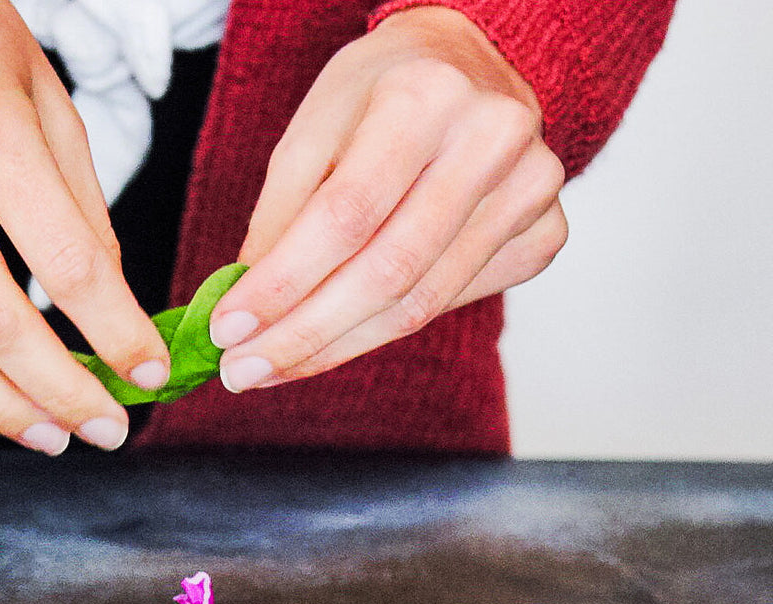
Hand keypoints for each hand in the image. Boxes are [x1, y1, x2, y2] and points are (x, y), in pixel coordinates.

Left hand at [209, 7, 567, 391]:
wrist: (473, 64)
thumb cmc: (381, 94)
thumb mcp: (312, 128)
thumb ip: (280, 214)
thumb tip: (248, 304)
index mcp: (426, 96)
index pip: (346, 214)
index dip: (283, 283)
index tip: (227, 329)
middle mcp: (492, 140)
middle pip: (388, 272)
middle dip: (304, 335)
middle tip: (241, 370)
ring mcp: (531, 190)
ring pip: (420, 304)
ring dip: (335, 348)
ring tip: (271, 368)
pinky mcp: (544, 233)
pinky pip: (450, 303)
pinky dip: (382, 330)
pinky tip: (336, 338)